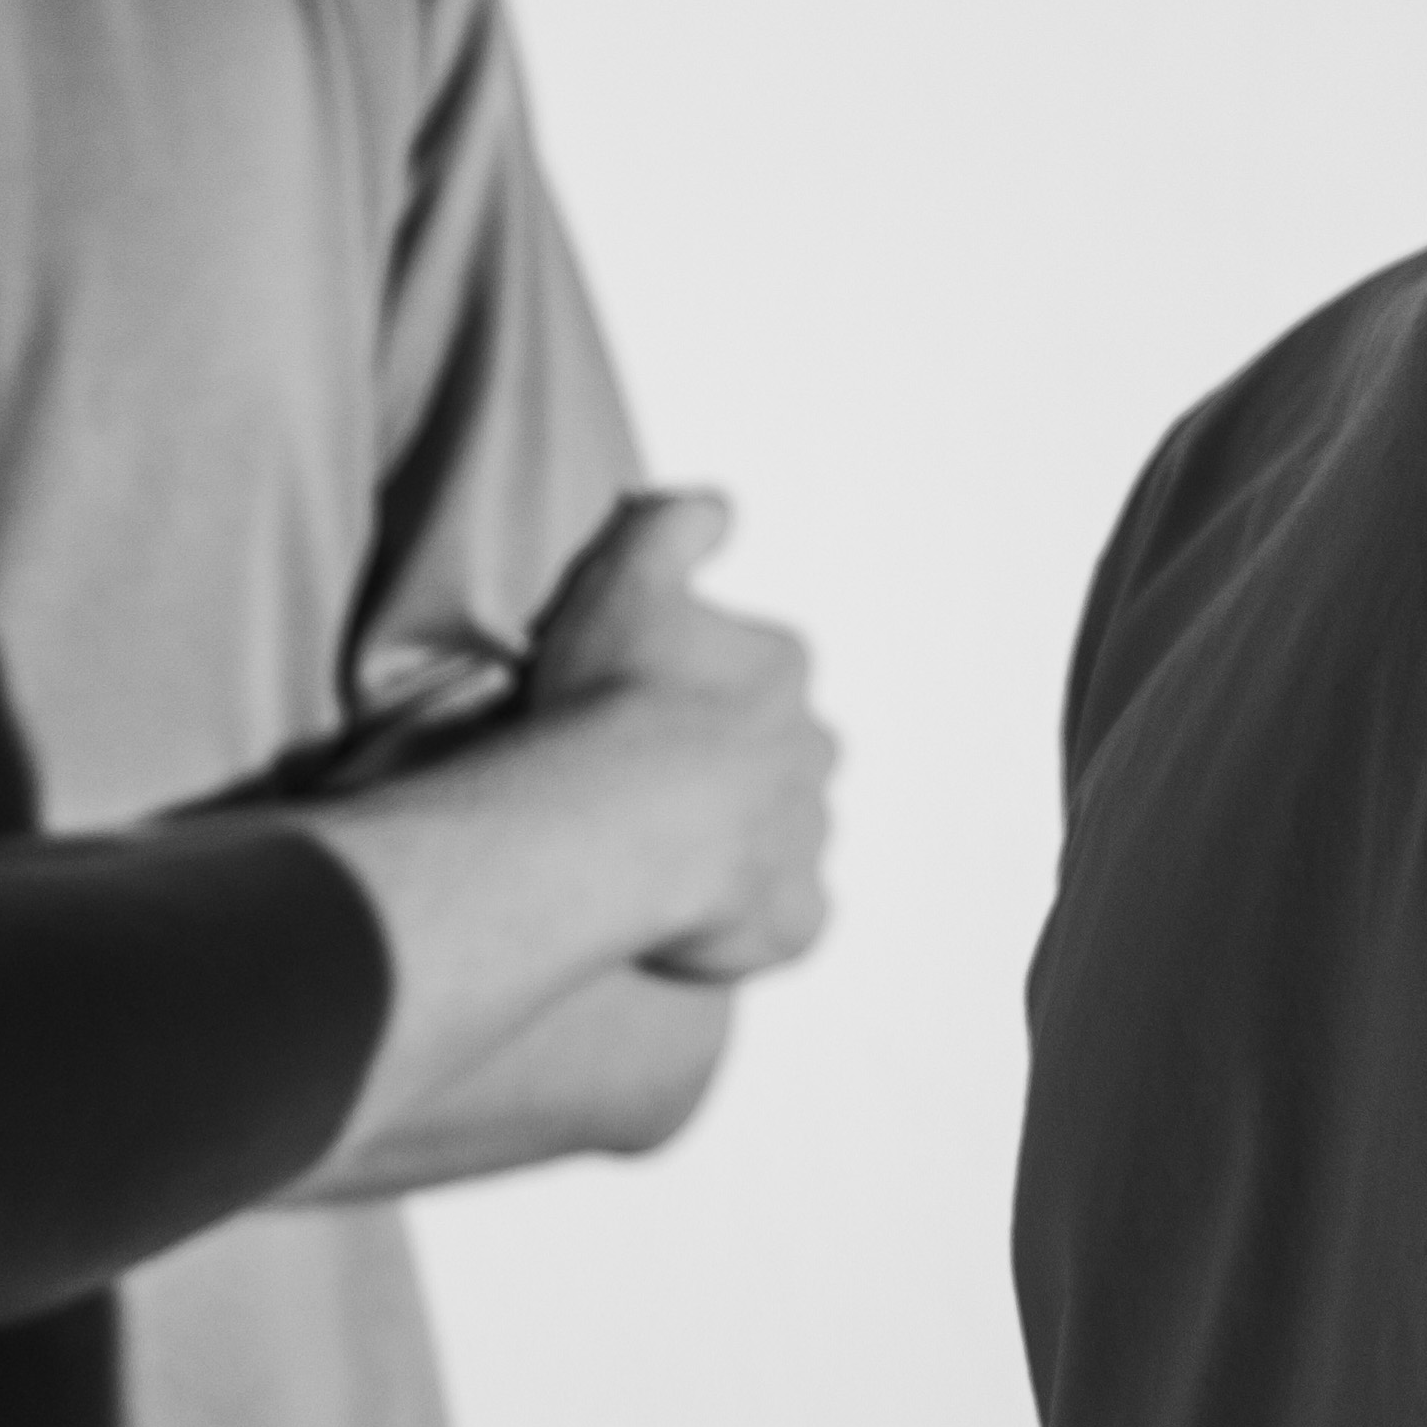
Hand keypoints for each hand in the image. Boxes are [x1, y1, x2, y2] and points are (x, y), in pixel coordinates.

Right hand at [518, 489, 834, 986]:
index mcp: (780, 670)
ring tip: (657, 856)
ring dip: (737, 842)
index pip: (758, 669)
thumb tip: (721, 508)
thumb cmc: (613, 696)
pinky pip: (784, 918)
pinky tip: (691, 918)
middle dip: (732, 765)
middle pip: (780, 752)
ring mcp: (808, 838)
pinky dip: (750, 918)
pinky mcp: (796, 917)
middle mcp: (813, 749)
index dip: (698, 687)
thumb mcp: (628, 574)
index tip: (639, 706)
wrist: (617, 819)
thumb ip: (673, 527)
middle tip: (648, 786)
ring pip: (783, 835)